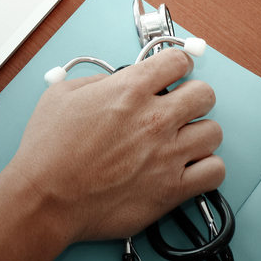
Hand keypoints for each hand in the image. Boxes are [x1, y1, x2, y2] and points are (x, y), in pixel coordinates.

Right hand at [2, 49, 223, 244]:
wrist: (45, 199)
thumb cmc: (47, 151)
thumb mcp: (60, 96)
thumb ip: (96, 81)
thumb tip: (116, 82)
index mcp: (128, 90)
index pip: (178, 61)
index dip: (177, 65)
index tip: (173, 74)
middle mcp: (154, 118)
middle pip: (204, 94)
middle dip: (193, 97)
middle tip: (179, 107)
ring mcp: (167, 154)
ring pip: (214, 132)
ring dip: (199, 133)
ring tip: (182, 141)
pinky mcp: (172, 189)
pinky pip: (215, 171)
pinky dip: (206, 168)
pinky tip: (188, 168)